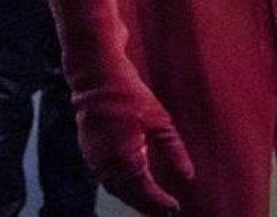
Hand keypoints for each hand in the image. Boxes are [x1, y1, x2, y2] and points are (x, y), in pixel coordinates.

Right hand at [80, 82, 194, 214]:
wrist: (96, 74)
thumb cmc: (127, 93)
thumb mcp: (159, 121)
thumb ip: (174, 151)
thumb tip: (188, 175)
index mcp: (124, 160)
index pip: (146, 193)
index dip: (161, 203)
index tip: (174, 207)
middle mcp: (106, 165)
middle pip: (129, 197)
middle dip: (147, 207)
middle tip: (165, 211)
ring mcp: (94, 159)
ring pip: (115, 190)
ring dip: (132, 199)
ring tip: (150, 203)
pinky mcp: (88, 151)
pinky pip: (105, 178)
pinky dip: (120, 186)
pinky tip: (130, 184)